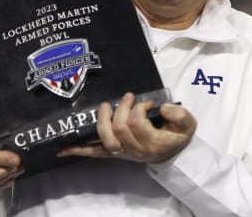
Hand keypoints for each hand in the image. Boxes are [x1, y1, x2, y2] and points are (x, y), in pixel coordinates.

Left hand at [58, 92, 196, 163]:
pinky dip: (79, 151)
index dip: (139, 108)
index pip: (137, 122)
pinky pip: (95, 154)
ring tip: (106, 106)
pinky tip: (62, 148)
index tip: (148, 102)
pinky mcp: (115, 153)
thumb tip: (161, 107)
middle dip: (122, 107)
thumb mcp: (189, 123)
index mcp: (153, 143)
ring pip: (105, 138)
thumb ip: (179, 113)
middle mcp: (136, 150)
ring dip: (102, 119)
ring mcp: (123, 154)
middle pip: (119, 127)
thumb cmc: (178, 136)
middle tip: (129, 96)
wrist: (174, 154)